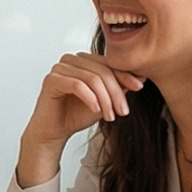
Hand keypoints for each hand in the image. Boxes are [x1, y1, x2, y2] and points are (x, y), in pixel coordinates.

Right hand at [16, 52, 143, 188]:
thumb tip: (140, 77)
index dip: (125, 75)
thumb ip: (118, 88)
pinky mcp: (52, 80)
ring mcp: (59, 68)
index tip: (139, 86)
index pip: (109, 63)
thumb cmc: (76, 115)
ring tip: (110, 116)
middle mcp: (71, 60)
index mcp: (84, 60)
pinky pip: (77, 85)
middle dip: (116, 92)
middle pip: (102, 70)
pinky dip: (90, 98)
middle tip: (123, 111)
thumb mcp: (104, 101)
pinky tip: (96, 110)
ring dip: (105, 99)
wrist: (55, 132)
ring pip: (92, 78)